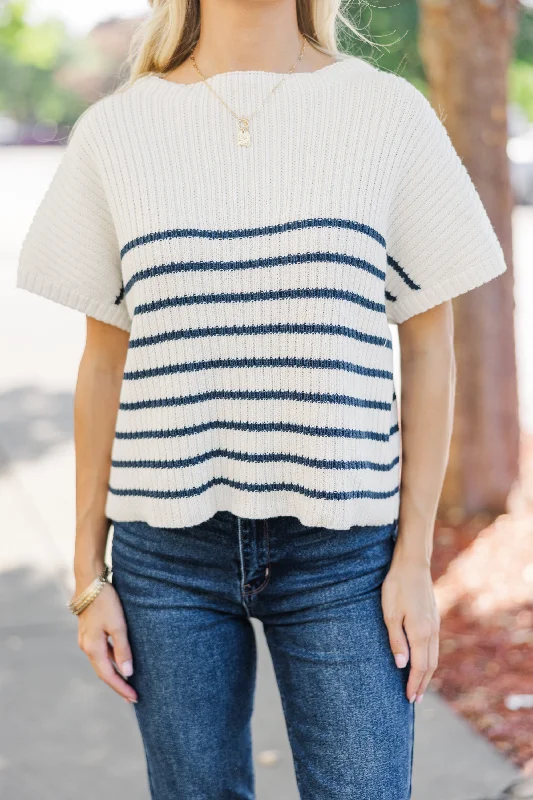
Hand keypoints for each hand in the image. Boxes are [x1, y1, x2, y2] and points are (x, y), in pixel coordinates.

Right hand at [77, 582, 137, 702]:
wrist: (90, 583)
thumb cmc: (106, 602)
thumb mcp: (118, 625)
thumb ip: (123, 649)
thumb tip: (128, 673)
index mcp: (93, 648)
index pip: (108, 675)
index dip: (121, 688)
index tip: (134, 698)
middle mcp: (86, 647)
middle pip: (103, 672)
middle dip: (118, 685)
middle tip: (132, 696)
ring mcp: (86, 639)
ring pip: (101, 663)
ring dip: (114, 673)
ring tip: (128, 683)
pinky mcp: (89, 632)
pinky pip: (100, 653)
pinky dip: (110, 661)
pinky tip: (119, 662)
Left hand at [381, 556, 439, 703]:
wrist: (413, 563)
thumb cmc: (397, 586)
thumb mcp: (390, 613)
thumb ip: (396, 640)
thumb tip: (402, 665)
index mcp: (420, 632)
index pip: (420, 666)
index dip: (414, 683)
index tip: (409, 698)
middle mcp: (431, 631)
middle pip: (430, 664)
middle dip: (423, 683)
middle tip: (414, 699)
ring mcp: (435, 623)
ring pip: (434, 655)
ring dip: (427, 673)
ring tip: (419, 685)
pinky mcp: (433, 617)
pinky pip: (434, 645)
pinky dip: (429, 659)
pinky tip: (423, 660)